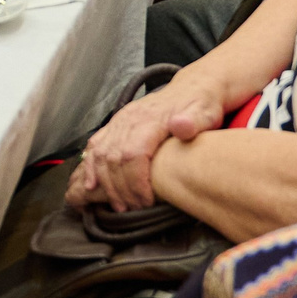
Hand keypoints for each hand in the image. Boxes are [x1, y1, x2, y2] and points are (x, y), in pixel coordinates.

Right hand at [67, 77, 226, 210]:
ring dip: (105, 183)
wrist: (194, 87)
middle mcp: (129, 119)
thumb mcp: (205, 111)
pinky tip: (91, 184)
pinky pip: (95, 146)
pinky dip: (90, 166)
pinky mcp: (116, 124)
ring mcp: (120, 121)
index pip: (133, 155)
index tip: (146, 202)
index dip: (135, 182)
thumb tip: (181, 126)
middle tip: (132, 209)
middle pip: (114, 159)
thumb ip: (194, 120)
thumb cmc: (202, 104)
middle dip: (120, 189)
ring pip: (101, 155)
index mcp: (149, 119)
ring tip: (118, 205)